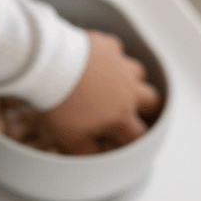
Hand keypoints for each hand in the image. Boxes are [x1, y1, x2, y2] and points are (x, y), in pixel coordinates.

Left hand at [41, 30, 160, 153]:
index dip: (134, 140)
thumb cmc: (60, 103)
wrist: (48, 66)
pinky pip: (115, 49)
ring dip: (129, 78)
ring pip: (138, 72)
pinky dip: (108, 55)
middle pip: (153, 100)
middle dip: (146, 106)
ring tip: (113, 82)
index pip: (139, 134)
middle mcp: (128, 89)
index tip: (126, 140)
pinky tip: (94, 58)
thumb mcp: (69, 137)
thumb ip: (86, 151)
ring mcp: (120, 64)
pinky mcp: (108, 45)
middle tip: (131, 107)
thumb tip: (95, 156)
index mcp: (121, 115)